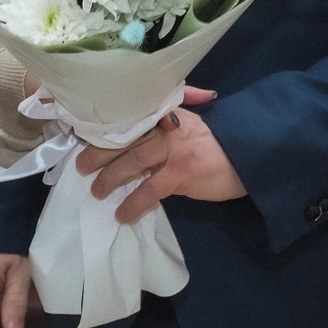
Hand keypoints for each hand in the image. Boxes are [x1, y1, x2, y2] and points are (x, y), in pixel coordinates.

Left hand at [78, 92, 243, 222]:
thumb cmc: (214, 143)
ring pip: (132, 160)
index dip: (104, 126)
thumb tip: (129, 137)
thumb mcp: (189, 123)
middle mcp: (166, 126)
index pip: (129, 115)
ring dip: (110, 178)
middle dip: (98, 151)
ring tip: (96, 191)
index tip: (82, 134)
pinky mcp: (181, 173)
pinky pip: (149, 189)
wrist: (247, 156)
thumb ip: (163, 123)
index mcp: (165, 112)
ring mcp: (173, 149)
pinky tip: (122, 215)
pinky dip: (133, 203)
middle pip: (124, 136)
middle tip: (80, 166)